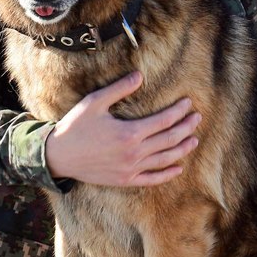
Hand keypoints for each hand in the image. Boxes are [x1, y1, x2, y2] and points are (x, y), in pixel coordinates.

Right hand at [45, 71, 200, 186]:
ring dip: (183, 149)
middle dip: (186, 127)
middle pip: (169, 139)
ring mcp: (131, 169)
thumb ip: (119, 89)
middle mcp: (134, 153)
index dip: (179, 112)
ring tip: (194, 139)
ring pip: (165, 159)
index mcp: (129, 132)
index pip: (164, 121)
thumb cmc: (76, 126)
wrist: (59, 156)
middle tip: (197, 118)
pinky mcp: (125, 180)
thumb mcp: (95, 102)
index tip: (188, 103)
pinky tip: (178, 167)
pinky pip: (153, 179)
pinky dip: (168, 174)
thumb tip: (140, 76)